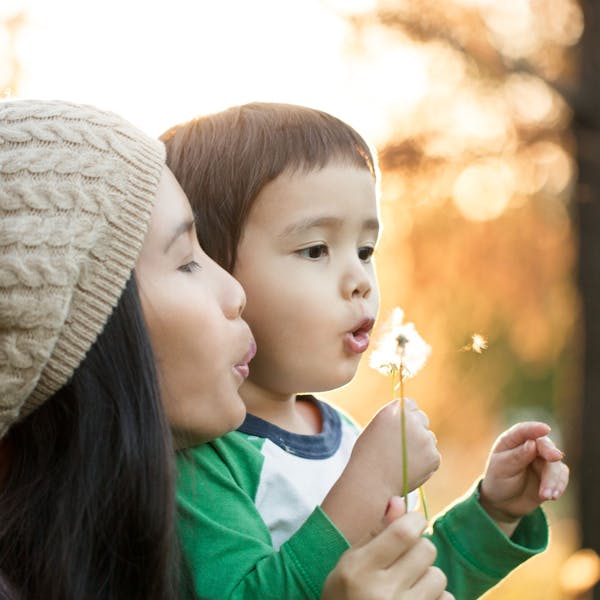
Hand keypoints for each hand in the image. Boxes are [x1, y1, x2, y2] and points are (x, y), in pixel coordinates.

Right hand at [322, 497, 453, 599]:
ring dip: (428, 576)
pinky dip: (435, 598)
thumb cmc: (344, 595)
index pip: (403, 533)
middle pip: (426, 550)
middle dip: (420, 548)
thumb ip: (376, 532)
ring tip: (409, 585)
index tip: (413, 522)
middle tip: (406, 558)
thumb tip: (399, 501)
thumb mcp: (350, 562)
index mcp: (360, 569)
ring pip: (438, 576)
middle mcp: (383, 593)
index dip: (415, 521)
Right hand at [353, 398, 439, 492]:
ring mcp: (424, 438)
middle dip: (416, 428)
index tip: (399, 427)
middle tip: (402, 446)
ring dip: (421, 446)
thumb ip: (393, 418)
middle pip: (422, 418)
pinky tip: (409, 469)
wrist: (370, 483)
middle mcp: (412, 421)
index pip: (410, 404)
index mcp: (394, 411)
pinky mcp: (434, 456)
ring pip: (429, 438)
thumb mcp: (375, 427)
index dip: (405, 416)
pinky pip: (433, 455)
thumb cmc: (367, 456)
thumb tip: (410, 417)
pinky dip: (425, 462)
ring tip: (402, 461)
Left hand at [479, 421, 568, 536]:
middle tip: (555, 457)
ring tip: (545, 496)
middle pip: (544, 446)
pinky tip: (552, 496)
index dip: (534, 428)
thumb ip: (517, 456)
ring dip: (553, 479)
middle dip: (550, 452)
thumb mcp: (502, 468)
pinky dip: (559, 486)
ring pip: (555, 464)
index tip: (545, 429)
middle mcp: (529, 446)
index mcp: (512, 440)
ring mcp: (542, 460)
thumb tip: (532, 443)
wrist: (504, 502)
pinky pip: (561, 477)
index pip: (523, 430)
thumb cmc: (498, 480)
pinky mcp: (552, 474)